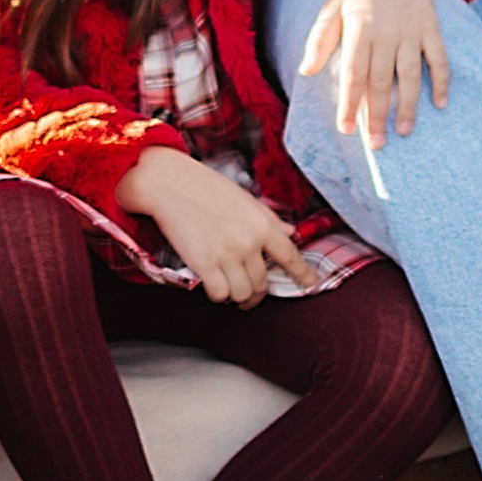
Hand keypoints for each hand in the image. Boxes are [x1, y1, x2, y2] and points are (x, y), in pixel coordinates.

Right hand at [115, 146, 317, 304]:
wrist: (170, 183)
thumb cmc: (206, 188)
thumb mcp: (245, 198)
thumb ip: (269, 219)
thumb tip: (290, 234)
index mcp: (261, 224)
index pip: (290, 255)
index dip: (303, 273)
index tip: (311, 282)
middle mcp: (248, 241)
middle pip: (263, 283)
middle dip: (258, 293)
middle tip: (250, 293)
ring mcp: (226, 254)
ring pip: (243, 293)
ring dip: (239, 297)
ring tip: (232, 291)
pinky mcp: (204, 264)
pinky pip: (220, 294)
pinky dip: (218, 294)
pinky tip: (214, 285)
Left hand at [299, 0, 448, 150]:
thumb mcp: (332, 6)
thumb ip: (320, 38)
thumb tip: (306, 70)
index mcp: (359, 27)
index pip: (353, 73)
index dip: (349, 103)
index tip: (345, 130)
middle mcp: (386, 31)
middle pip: (381, 81)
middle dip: (377, 115)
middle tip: (375, 145)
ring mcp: (412, 30)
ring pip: (411, 75)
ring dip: (408, 105)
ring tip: (403, 132)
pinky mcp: (431, 27)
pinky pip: (440, 58)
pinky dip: (442, 81)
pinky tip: (440, 104)